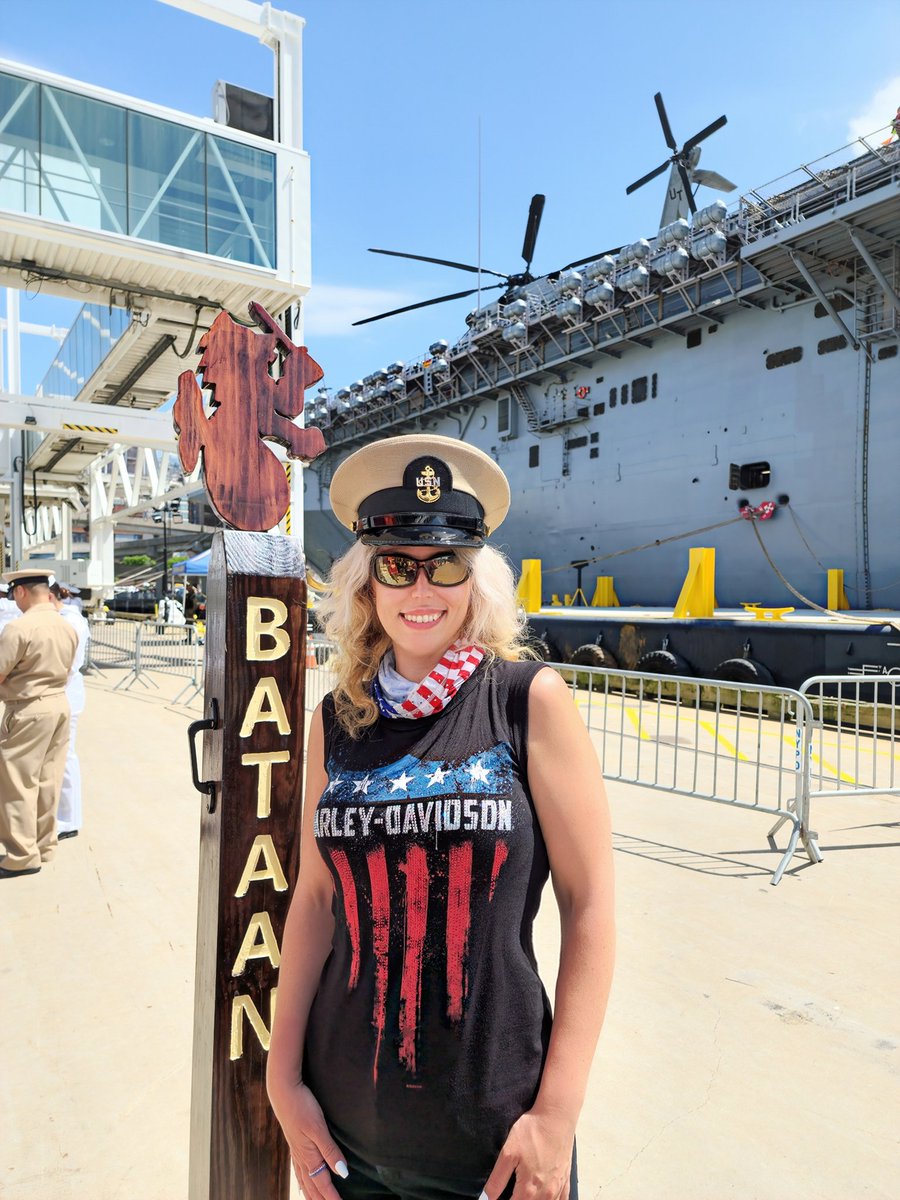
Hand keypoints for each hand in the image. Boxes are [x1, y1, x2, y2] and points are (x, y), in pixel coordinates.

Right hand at [267, 1079, 348, 1198]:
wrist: (283, 1091)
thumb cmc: (302, 1106)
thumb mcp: (319, 1127)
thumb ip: (330, 1150)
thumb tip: (342, 1173)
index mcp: (308, 1155)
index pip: (323, 1183)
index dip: (332, 1197)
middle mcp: (301, 1156)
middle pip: (312, 1186)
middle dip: (322, 1199)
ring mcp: (296, 1150)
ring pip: (304, 1180)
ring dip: (312, 1194)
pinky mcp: (293, 1142)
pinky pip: (298, 1169)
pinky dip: (302, 1181)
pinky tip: (303, 1181)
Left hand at [481, 1108, 574, 1199]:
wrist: (556, 1117)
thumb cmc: (532, 1131)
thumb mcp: (508, 1152)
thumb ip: (497, 1179)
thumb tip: (489, 1197)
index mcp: (528, 1190)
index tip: (499, 1197)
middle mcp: (545, 1194)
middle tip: (511, 1192)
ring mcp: (557, 1188)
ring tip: (524, 1194)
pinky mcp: (565, 1180)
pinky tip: (545, 1197)